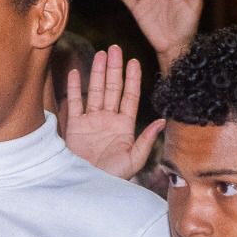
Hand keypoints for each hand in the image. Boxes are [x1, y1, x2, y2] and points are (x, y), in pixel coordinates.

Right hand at [62, 46, 164, 180]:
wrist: (87, 188)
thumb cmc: (112, 177)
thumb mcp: (133, 160)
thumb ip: (146, 140)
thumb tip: (163, 121)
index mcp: (124, 126)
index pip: (130, 97)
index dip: (132, 79)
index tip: (133, 62)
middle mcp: (108, 120)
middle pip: (112, 88)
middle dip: (114, 69)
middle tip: (115, 48)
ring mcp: (91, 122)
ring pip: (95, 91)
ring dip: (97, 73)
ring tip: (100, 54)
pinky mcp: (75, 127)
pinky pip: (74, 103)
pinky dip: (74, 88)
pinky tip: (75, 73)